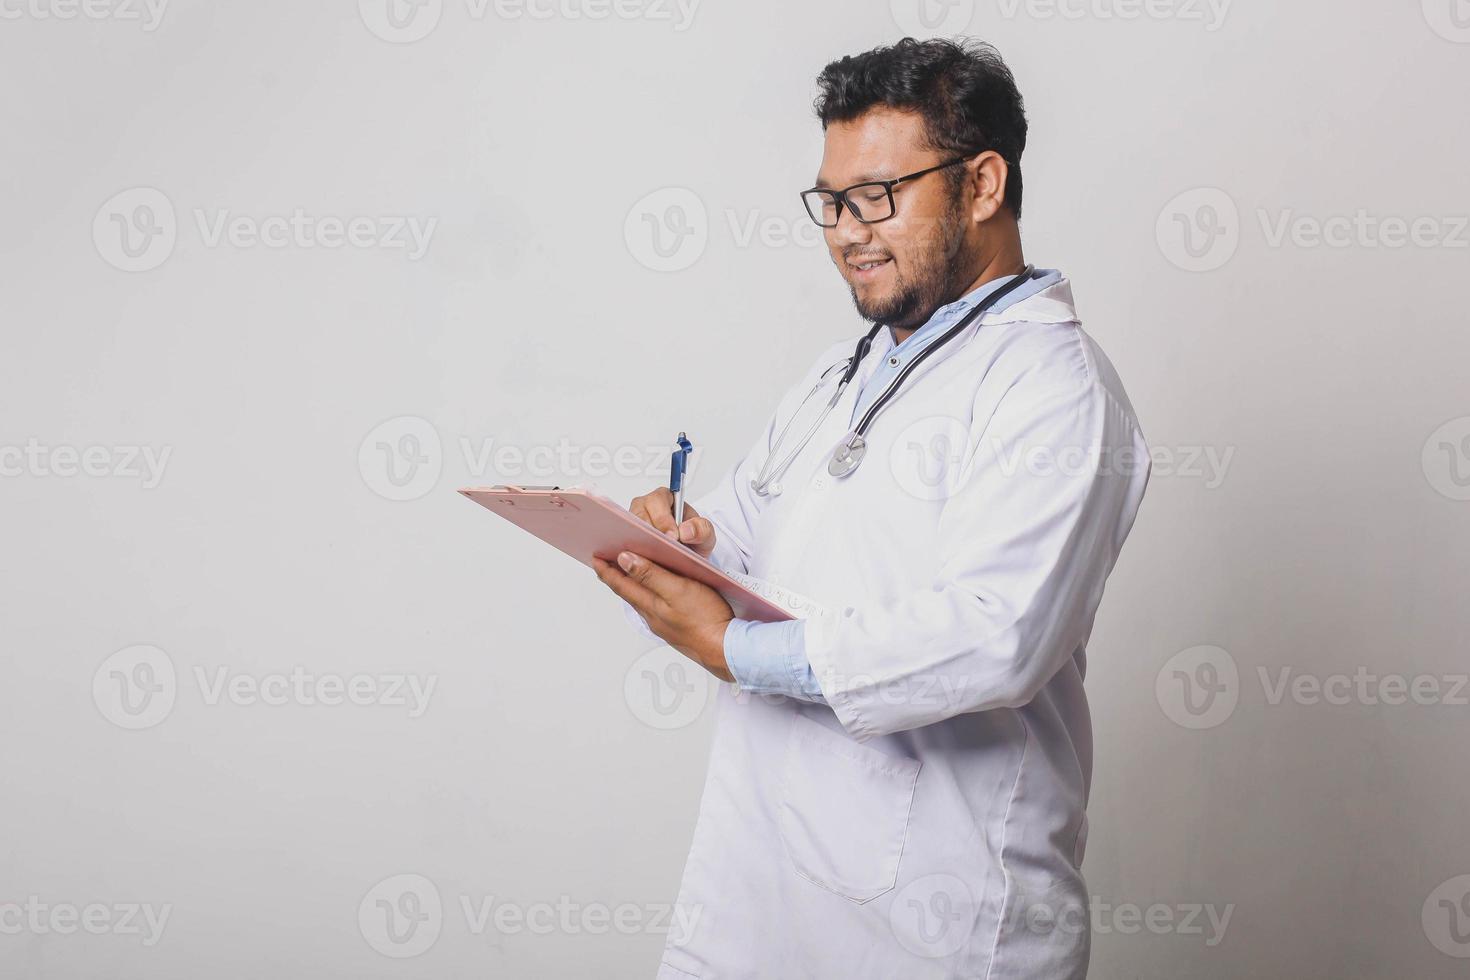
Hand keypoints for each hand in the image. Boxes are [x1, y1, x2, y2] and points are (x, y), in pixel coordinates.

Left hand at [593, 551, 734, 681]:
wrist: (725, 648)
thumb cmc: (705, 619)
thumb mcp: (677, 590)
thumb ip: (650, 574)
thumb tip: (624, 561)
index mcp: (649, 605)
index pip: (620, 584)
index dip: (606, 570)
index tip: (595, 558)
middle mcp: (652, 616)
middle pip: (628, 593)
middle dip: (614, 577)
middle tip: (604, 564)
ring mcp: (664, 624)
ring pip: (641, 600)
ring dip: (631, 585)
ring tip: (626, 574)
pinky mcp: (677, 627)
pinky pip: (655, 607)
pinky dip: (648, 595)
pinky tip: (655, 592)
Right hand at [629, 488, 716, 558]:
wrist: (688, 557)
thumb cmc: (694, 540)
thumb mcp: (706, 536)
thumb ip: (702, 529)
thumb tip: (685, 530)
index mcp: (665, 499)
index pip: (658, 501)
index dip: (663, 518)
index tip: (672, 536)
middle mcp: (646, 508)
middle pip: (638, 513)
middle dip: (649, 532)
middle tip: (660, 548)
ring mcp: (634, 523)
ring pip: (629, 529)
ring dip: (637, 543)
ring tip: (650, 559)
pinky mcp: (628, 540)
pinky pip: (624, 544)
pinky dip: (630, 553)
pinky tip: (640, 565)